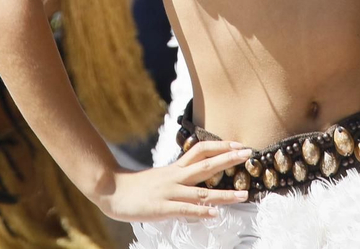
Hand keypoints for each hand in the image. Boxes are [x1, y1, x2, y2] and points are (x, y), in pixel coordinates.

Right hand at [92, 139, 251, 222]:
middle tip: (249, 154)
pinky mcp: (162, 208)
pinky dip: (201, 213)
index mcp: (175, 169)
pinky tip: (214, 215)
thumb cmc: (135, 186)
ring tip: (243, 195)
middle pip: (206, 165)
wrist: (110, 189)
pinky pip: (185, 211)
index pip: (201, 151)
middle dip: (228, 160)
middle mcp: (175, 177)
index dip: (220, 146)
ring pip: (201, 193)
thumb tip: (195, 189)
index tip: (238, 145)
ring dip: (224, 195)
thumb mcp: (160, 179)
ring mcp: (169, 192)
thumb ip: (178, 182)